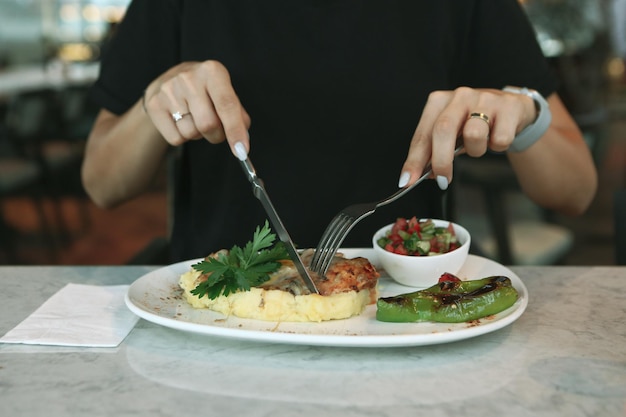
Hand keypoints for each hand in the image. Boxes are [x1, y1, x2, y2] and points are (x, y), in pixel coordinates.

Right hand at [143, 60, 251, 158]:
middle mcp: (189, 78)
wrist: (168, 81)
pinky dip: (184, 138)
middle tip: (217, 130)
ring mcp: (169, 90)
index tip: (242, 151)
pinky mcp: (155, 104)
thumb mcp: (224, 92)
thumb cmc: (204, 90)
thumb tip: (241, 141)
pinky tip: (182, 121)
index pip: (227, 105)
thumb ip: (237, 114)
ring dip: (199, 135)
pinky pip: (176, 138)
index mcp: (212, 71)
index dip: (236, 130)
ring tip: (195, 119)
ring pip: (191, 133)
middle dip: (217, 135)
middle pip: (208, 124)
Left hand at [398, 87, 536, 188]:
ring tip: (480, 146)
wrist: (512, 109)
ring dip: (476, 151)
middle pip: (443, 130)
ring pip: (473, 135)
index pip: (422, 135)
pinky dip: (498, 147)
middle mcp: (460, 96)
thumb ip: (436, 151)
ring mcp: (485, 98)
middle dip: (441, 161)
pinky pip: (499, 139)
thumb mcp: (452, 134)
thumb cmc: (475, 123)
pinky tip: (497, 137)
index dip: (414, 160)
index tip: (408, 180)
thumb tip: (427, 174)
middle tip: (442, 180)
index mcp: (439, 102)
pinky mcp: (508, 106)